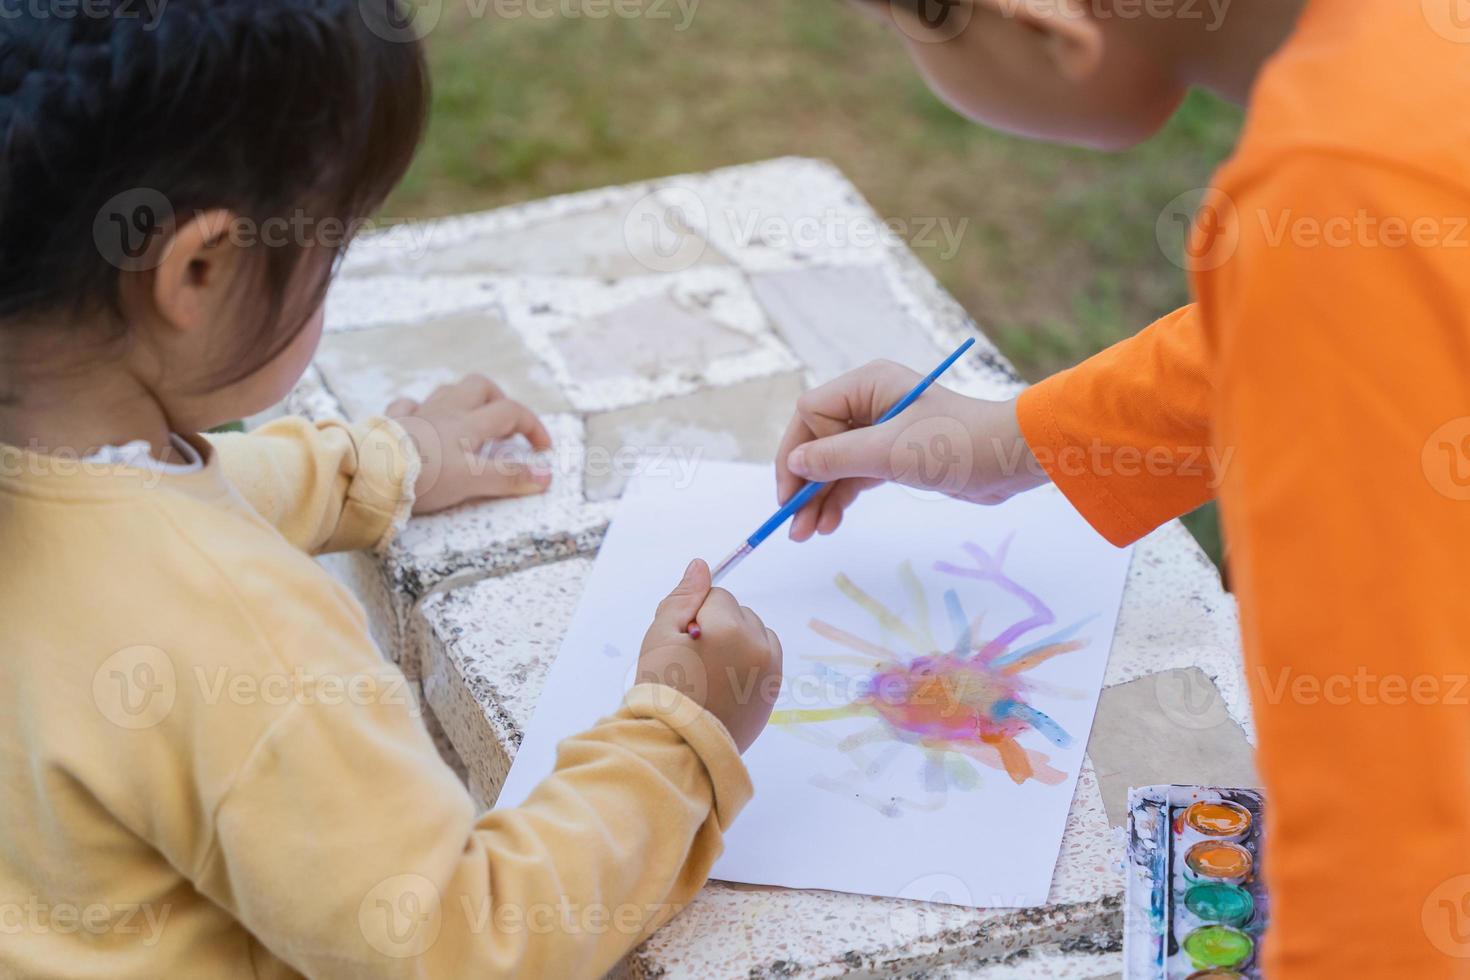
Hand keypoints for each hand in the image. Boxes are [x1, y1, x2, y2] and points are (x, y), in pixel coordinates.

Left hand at [386, 374, 553, 514]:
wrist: (371, 472)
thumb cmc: (424, 476)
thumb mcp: (472, 481)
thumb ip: (509, 478)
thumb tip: (547, 477)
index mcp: (469, 423)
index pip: (511, 412)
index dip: (533, 427)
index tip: (543, 450)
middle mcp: (445, 412)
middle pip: (479, 387)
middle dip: (499, 400)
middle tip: (507, 426)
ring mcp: (418, 415)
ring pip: (446, 391)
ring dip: (464, 400)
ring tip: (471, 421)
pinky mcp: (392, 424)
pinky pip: (407, 406)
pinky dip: (420, 410)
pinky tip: (422, 421)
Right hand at [636, 560, 782, 752]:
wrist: (678, 745)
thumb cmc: (662, 689)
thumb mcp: (660, 635)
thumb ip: (684, 596)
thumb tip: (701, 564)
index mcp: (730, 627)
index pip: (716, 596)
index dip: (693, 615)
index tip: (682, 643)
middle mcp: (758, 644)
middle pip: (738, 612)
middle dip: (717, 626)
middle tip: (693, 660)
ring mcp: (770, 668)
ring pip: (755, 631)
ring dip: (737, 640)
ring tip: (711, 671)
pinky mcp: (774, 689)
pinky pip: (766, 655)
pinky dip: (751, 659)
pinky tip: (728, 680)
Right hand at [775, 359, 1046, 540]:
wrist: (1011, 460)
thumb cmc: (954, 444)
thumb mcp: (889, 452)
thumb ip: (837, 458)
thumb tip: (795, 465)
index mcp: (866, 385)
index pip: (810, 415)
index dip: (794, 455)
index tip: (789, 494)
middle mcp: (869, 402)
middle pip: (819, 443)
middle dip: (805, 484)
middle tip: (793, 526)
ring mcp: (881, 431)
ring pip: (835, 465)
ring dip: (820, 498)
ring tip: (807, 534)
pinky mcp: (895, 456)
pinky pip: (855, 476)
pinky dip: (841, 498)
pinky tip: (829, 523)